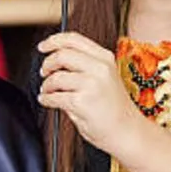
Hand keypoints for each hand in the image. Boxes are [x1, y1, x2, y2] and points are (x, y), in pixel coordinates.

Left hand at [36, 31, 143, 154]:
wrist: (127, 131)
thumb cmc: (114, 108)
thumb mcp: (105, 77)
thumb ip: (84, 65)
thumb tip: (55, 59)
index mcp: (105, 58)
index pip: (74, 39)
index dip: (54, 40)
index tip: (43, 46)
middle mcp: (100, 68)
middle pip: (62, 55)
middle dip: (47, 63)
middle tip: (43, 72)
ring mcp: (92, 85)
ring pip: (56, 77)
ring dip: (46, 85)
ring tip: (47, 91)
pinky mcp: (82, 103)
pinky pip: (55, 97)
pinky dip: (46, 99)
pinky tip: (46, 100)